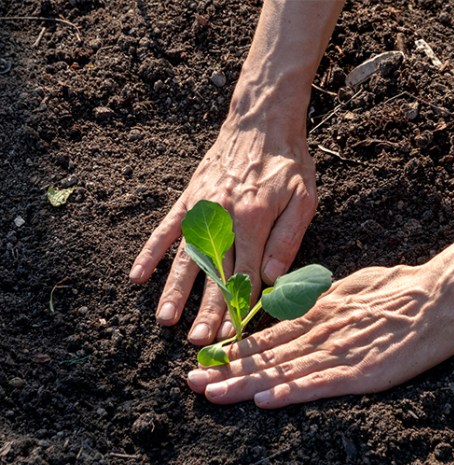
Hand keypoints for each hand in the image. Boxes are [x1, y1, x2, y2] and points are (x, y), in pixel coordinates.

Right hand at [129, 117, 316, 345]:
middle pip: (215, 273)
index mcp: (255, 221)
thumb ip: (287, 240)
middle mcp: (224, 218)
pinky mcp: (188, 199)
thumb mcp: (304, 199)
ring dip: (175, 290)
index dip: (240, 307)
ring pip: (187, 257)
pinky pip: (165, 230)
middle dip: (207, 310)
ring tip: (166, 320)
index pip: (246, 274)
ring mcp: (202, 209)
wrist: (262, 122)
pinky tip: (138, 277)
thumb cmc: (289, 163)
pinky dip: (150, 253)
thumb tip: (271, 279)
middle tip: (200, 342)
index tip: (232, 335)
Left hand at [185, 264, 453, 407]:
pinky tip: (266, 400)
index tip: (208, 358)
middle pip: (269, 354)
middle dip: (228, 368)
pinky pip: (320, 383)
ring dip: (246, 383)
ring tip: (212, 393)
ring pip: (286, 370)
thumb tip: (298, 307)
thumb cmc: (403, 288)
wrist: (441, 294)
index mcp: (321, 312)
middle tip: (193, 380)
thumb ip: (324, 302)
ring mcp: (341, 351)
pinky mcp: (362, 371)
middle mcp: (323, 331)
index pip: (271, 334)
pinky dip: (291, 392)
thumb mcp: (354, 287)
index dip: (237, 349)